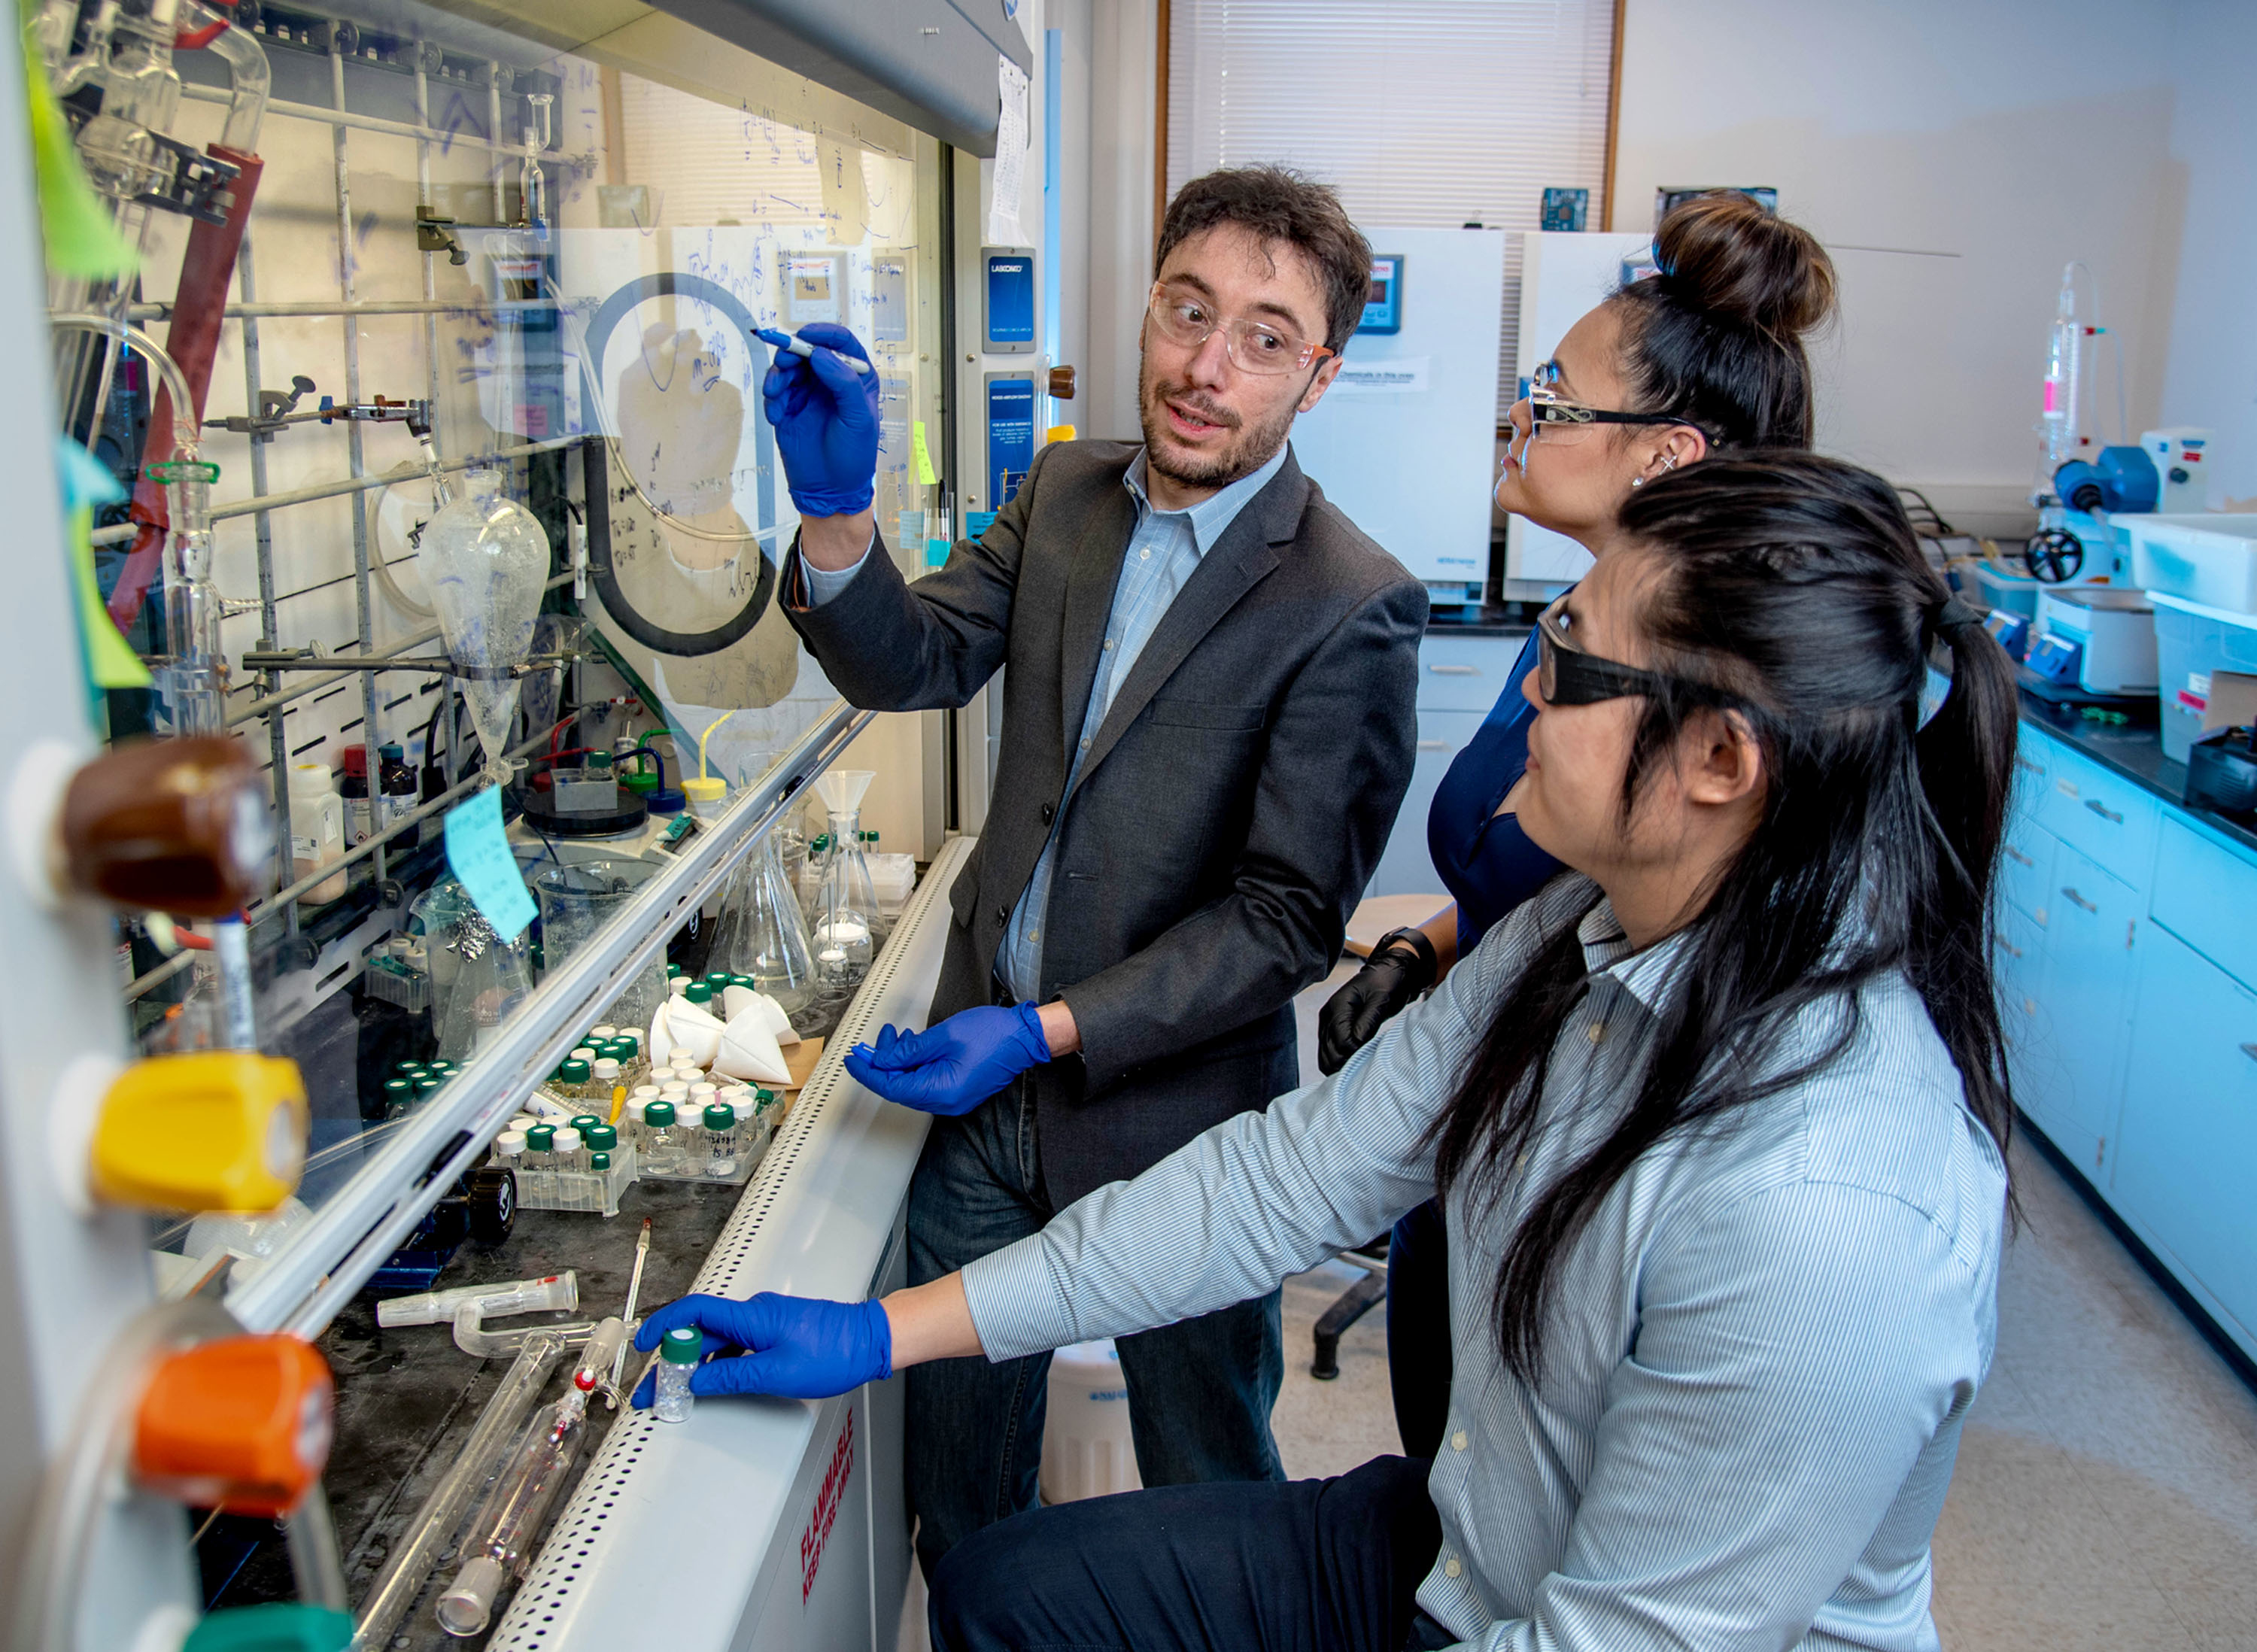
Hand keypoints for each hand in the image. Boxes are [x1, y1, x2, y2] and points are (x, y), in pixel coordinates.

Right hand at [628, 1292, 890, 1404]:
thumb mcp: (775, 1374)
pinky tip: (714, 1384)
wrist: (871, 1341)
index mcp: (750, 1317)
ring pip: (718, 1342)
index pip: (693, 1313)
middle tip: (657, 1388)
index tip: (644, 1346)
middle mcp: (754, 1314)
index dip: (662, 1326)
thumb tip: (696, 1384)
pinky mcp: (775, 1334)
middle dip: (674, 1359)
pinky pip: (736, 1346)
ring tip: (680, 1392)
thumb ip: (731, 1379)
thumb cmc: (834, 1352)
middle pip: (701, 1333)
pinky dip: (719, 1365)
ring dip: (696, 1365)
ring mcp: (765, 1323)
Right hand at [757, 322, 881, 516]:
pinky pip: (774, 393)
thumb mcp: (858, 418)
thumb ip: (844, 382)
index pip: (840, 341)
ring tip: (775, 395)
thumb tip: (820, 354)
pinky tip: (777, 418)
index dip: (823, 333)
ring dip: (777, 376)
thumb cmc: (853, 455)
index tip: (806, 336)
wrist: (831, 489)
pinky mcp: (788, 408)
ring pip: (787, 368)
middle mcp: (831, 379)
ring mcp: (808, 392)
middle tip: (784, 363)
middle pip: (807, 349)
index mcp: (855, 376)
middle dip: (792, 353)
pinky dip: (772, 400)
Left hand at [844, 1003, 1050, 1115]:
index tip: (853, 1059)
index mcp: (941, 1091)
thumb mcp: (942, 1036)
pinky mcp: (957, 1091)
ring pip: (912, 1084)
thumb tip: (881, 1060)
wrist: (1024, 1037)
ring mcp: (952, 1099)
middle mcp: (945, 1102)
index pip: (891, 1087)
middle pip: (900, 1087)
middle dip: (883, 1063)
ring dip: (899, 1062)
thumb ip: (908, 1050)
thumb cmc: (992, 1034)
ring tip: (895, 1037)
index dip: (868, 1072)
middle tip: (875, 1041)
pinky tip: (912, 1046)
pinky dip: (914, 1066)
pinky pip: (926, 1082)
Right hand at [1316, 939, 1436, 1074]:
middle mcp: (1328, 1015)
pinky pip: (1331, 1051)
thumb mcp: (1381, 1000)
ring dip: (1340, 1065)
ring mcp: (1329, 1023)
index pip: (1340, 1041)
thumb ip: (1368, 1023)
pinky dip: (1340, 1061)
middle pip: (1328, 1053)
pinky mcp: (1334, 1029)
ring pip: (1326, 1055)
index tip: (1369, 1059)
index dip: (1353, 1054)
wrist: (1389, 971)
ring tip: (1360, 1070)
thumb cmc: (1387, 982)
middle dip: (1344, 1064)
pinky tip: (1354, 1065)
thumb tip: (1356, 1046)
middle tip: (1364, 1070)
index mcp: (1338, 1006)